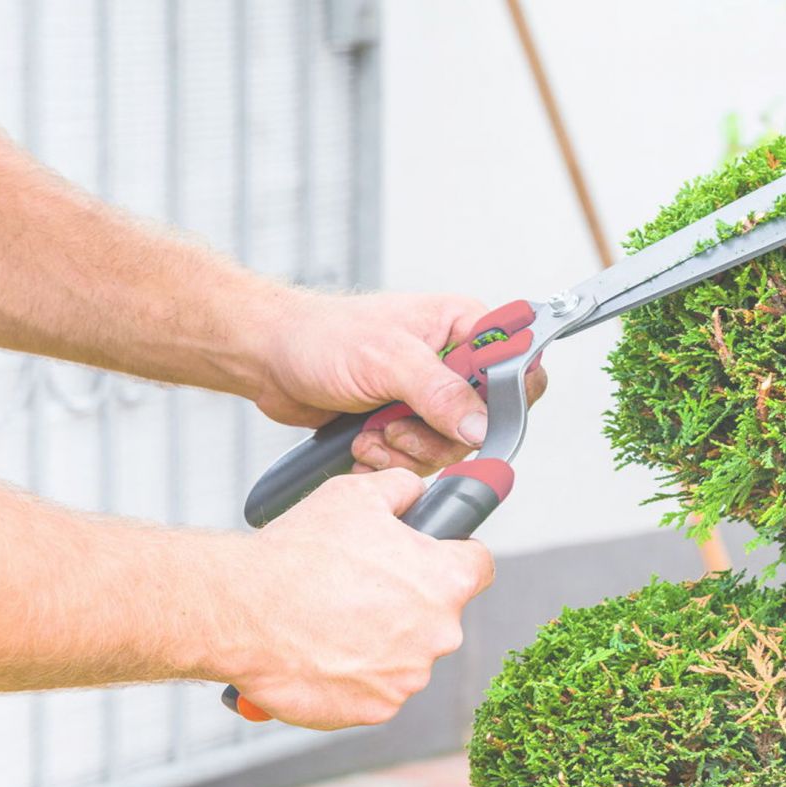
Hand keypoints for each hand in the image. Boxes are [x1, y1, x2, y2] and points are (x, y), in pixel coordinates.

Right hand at [222, 469, 493, 728]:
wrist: (241, 612)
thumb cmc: (298, 555)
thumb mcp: (357, 495)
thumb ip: (402, 488)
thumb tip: (416, 491)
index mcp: (445, 580)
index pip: (478, 565)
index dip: (456, 555)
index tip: (434, 556)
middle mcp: (439, 633)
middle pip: (439, 613)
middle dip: (408, 601)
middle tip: (360, 587)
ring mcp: (408, 676)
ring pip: (406, 653)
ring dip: (380, 640)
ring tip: (332, 619)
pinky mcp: (376, 709)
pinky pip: (376, 689)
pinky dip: (354, 675)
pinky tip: (323, 650)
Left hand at [256, 292, 547, 474]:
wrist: (270, 359)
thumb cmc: (322, 337)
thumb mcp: (387, 359)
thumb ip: (440, 392)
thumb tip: (482, 425)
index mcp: (464, 326)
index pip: (516, 365)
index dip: (501, 399)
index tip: (468, 418)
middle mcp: (453, 361)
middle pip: (483, 420)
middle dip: (435, 435)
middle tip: (397, 427)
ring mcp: (430, 396)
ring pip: (450, 447)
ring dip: (405, 450)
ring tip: (371, 432)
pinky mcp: (408, 423)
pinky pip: (420, 460)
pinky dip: (390, 460)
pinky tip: (362, 442)